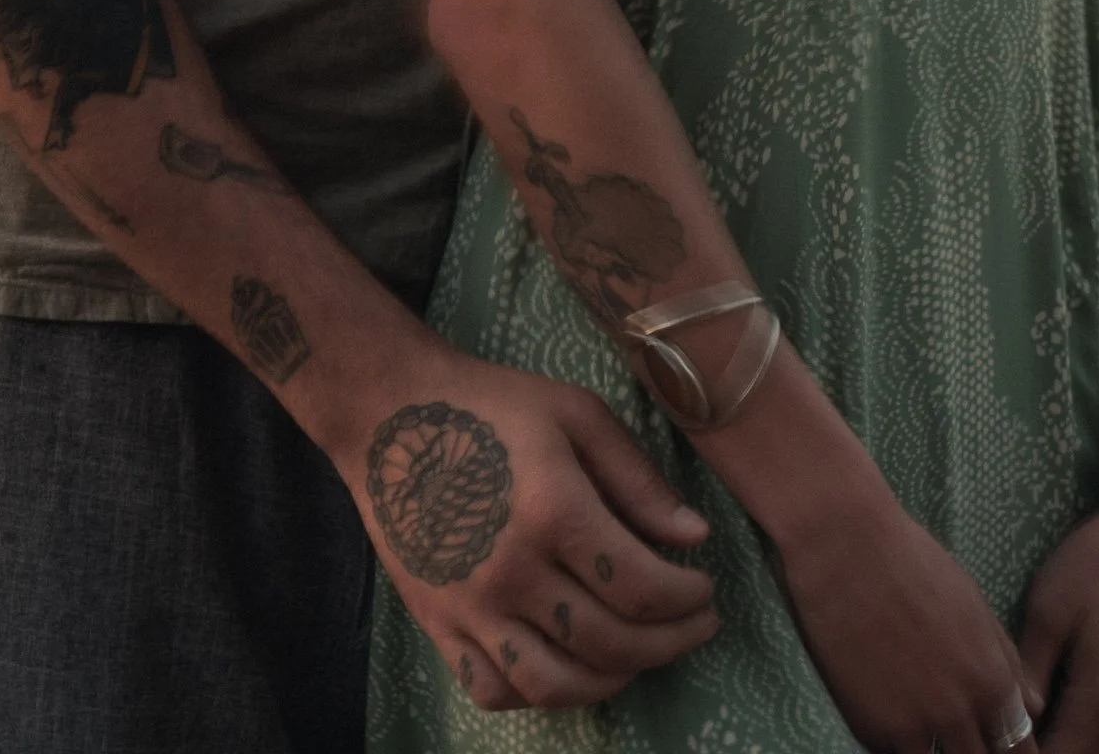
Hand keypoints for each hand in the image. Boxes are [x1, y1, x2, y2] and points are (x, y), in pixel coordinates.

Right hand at [342, 356, 719, 710]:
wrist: (391, 414)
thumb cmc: (493, 405)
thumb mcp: (577, 415)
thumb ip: (638, 480)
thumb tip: (695, 537)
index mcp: (554, 511)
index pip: (642, 587)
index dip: (688, 599)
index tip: (708, 590)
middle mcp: (513, 571)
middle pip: (610, 642)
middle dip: (670, 643)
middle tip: (696, 626)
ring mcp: (470, 607)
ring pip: (555, 684)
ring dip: (612, 680)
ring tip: (640, 654)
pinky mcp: (437, 624)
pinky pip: (493, 689)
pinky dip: (537, 693)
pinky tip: (566, 666)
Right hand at [776, 485, 1038, 752]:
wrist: (845, 546)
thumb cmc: (912, 561)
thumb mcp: (973, 602)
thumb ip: (1005, 661)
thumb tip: (1034, 709)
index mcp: (992, 680)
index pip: (1019, 747)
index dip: (1012, 751)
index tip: (998, 744)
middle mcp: (961, 713)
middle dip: (976, 752)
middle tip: (962, 737)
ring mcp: (915, 726)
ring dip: (937, 750)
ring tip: (925, 728)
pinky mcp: (871, 729)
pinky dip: (897, 746)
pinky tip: (892, 721)